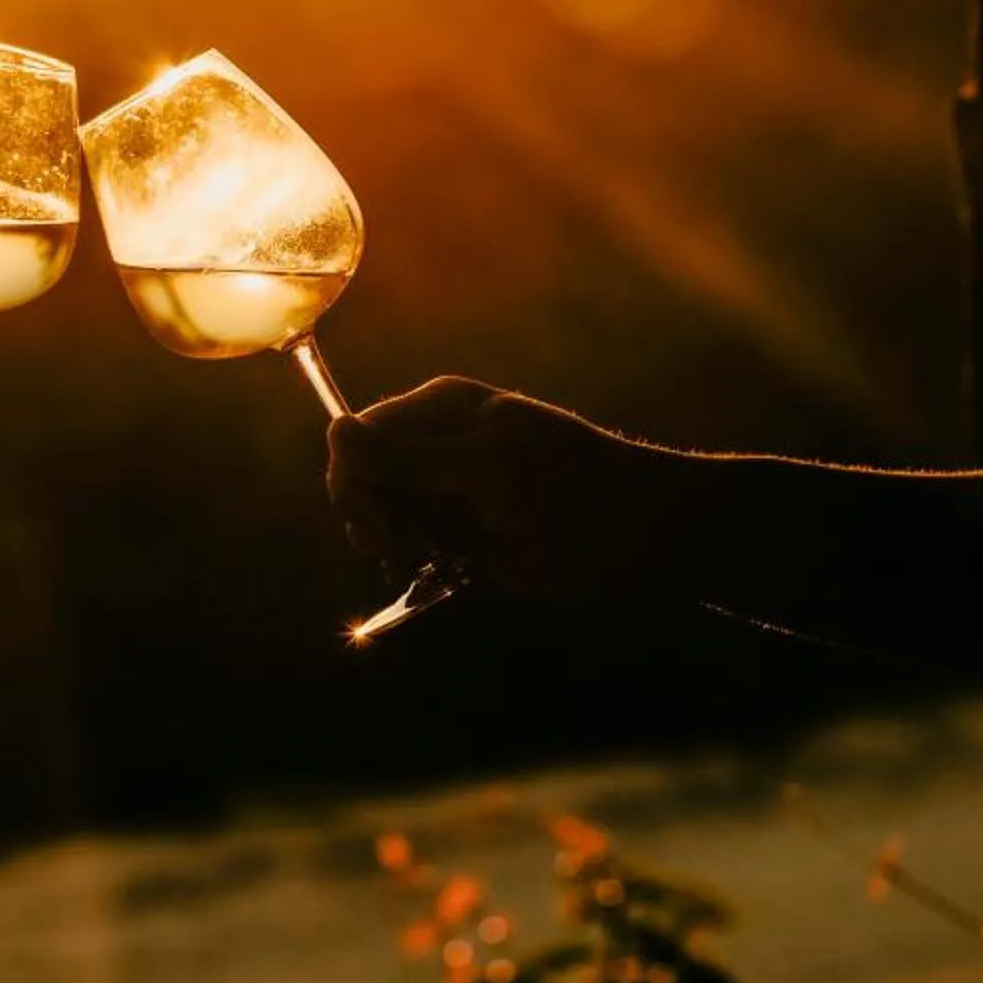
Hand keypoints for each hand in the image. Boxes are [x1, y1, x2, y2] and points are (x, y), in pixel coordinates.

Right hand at [327, 378, 685, 605]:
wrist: (649, 540)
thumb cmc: (576, 493)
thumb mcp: (486, 470)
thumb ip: (406, 459)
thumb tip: (333, 430)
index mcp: (440, 409)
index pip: (357, 439)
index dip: (357, 485)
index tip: (382, 528)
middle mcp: (438, 445)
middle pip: (362, 481)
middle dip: (373, 520)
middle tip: (407, 555)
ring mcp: (452, 491)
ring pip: (383, 518)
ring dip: (394, 546)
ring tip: (432, 564)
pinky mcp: (466, 534)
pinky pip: (415, 547)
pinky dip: (417, 566)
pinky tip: (444, 574)